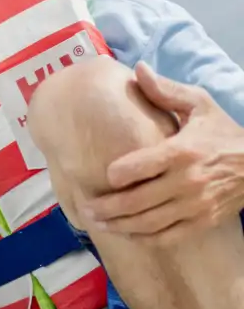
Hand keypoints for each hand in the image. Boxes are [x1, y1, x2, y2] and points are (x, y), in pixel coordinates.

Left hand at [83, 62, 243, 243]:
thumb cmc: (222, 132)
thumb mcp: (199, 104)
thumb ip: (165, 90)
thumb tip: (138, 69)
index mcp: (182, 151)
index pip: (139, 167)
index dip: (117, 174)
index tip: (105, 176)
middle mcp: (187, 182)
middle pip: (137, 201)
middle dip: (107, 208)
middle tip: (86, 208)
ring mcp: (194, 206)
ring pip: (148, 223)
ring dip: (119, 226)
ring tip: (98, 223)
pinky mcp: (201, 222)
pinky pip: (166, 237)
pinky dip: (143, 239)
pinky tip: (126, 234)